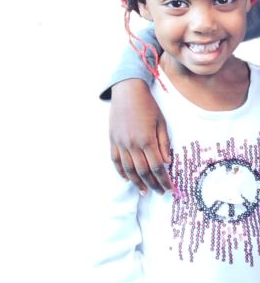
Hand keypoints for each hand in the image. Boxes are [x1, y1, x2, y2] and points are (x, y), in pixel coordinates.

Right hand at [109, 77, 170, 192]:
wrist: (127, 90)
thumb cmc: (148, 105)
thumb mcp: (161, 123)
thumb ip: (164, 144)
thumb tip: (167, 162)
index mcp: (147, 140)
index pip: (157, 167)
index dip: (164, 180)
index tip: (170, 188)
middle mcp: (132, 144)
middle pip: (143, 171)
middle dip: (153, 184)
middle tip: (159, 192)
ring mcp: (120, 142)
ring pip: (128, 169)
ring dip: (137, 182)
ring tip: (144, 191)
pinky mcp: (112, 139)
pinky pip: (115, 160)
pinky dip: (120, 171)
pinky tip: (127, 179)